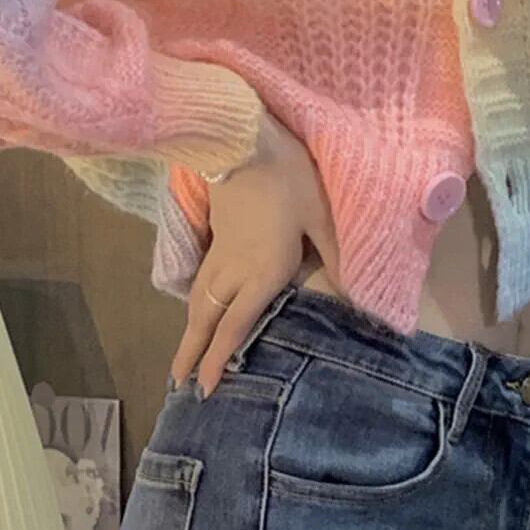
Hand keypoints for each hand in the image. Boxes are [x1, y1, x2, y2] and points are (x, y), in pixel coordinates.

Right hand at [168, 112, 340, 398]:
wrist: (244, 140)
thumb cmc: (288, 178)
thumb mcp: (320, 217)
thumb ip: (333, 257)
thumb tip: (351, 295)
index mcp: (262, 272)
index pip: (236, 326)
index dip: (219, 359)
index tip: (206, 388)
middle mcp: (233, 271)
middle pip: (206, 320)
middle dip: (191, 355)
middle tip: (177, 385)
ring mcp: (220, 253)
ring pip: (198, 301)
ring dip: (189, 332)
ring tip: (181, 358)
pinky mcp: (214, 236)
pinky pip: (200, 281)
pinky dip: (195, 304)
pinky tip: (197, 308)